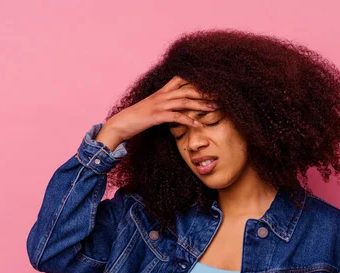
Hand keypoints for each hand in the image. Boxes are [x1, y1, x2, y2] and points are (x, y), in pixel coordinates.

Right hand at [100, 75, 218, 141]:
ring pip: (184, 101)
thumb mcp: (152, 109)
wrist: (120, 124)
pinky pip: (176, 116)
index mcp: (161, 92)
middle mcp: (162, 96)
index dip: (196, 81)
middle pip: (187, 90)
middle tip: (220, 97)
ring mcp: (159, 105)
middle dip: (204, 93)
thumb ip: (165, 107)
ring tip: (215, 108)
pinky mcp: (156, 116)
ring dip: (201, 105)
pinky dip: (189, 120)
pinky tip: (198, 124)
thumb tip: (176, 111)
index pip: (180, 80)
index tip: (210, 84)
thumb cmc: (137, 118)